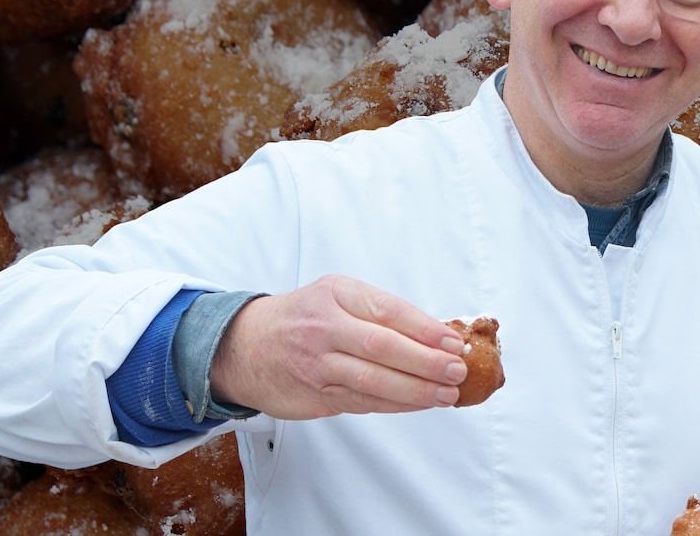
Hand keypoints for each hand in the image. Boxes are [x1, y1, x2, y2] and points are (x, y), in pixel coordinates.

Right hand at [209, 275, 467, 419]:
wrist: (243, 345)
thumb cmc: (303, 317)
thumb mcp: (338, 297)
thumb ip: (381, 312)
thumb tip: (436, 334)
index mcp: (336, 295)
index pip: (389, 311)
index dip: (426, 329)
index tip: (453, 342)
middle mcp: (325, 328)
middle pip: (383, 347)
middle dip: (426, 362)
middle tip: (457, 371)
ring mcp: (317, 364)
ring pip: (373, 380)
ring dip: (416, 390)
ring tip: (447, 394)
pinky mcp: (315, 394)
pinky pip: (362, 402)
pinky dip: (395, 405)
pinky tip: (419, 404)